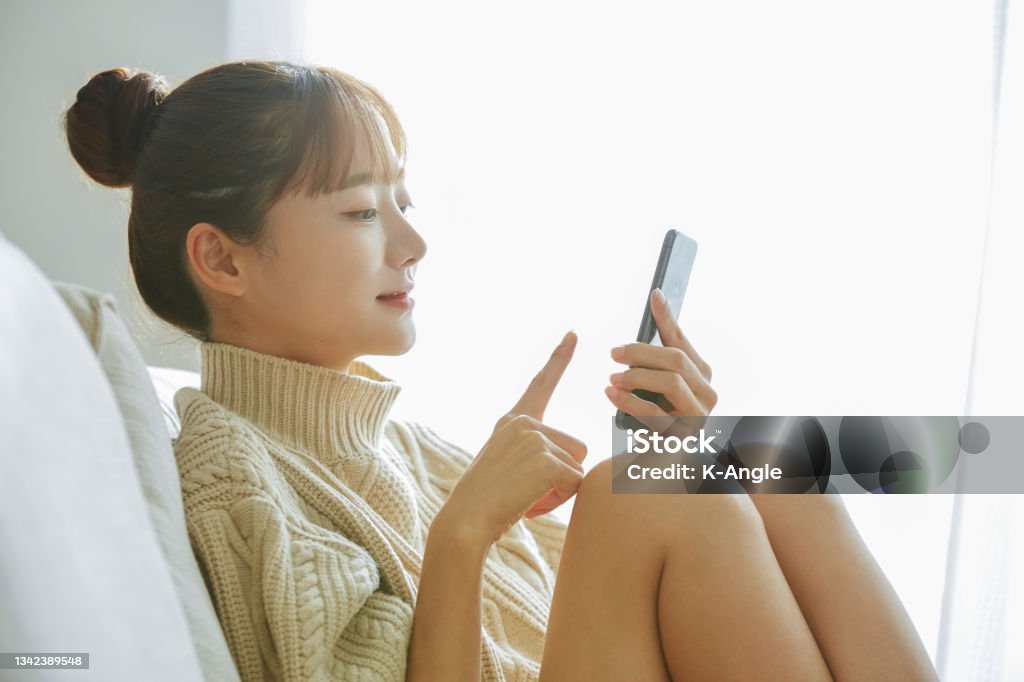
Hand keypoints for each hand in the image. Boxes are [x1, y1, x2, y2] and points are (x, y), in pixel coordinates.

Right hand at [441, 331, 587, 545]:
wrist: (465, 520)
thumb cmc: (487, 503)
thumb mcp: (508, 466)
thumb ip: (534, 454)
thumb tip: (571, 465)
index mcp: (512, 420)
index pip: (541, 383)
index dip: (560, 358)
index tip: (573, 334)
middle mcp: (523, 422)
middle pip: (577, 446)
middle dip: (563, 475)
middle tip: (529, 492)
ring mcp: (534, 437)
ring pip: (578, 465)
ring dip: (561, 489)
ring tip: (526, 497)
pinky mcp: (545, 458)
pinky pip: (575, 482)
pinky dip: (559, 499)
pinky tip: (530, 502)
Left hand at [605, 289, 717, 429]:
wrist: (653, 459)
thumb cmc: (652, 415)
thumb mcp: (652, 381)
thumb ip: (654, 350)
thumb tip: (657, 298)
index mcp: (701, 374)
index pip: (681, 341)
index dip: (667, 318)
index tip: (654, 295)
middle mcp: (707, 393)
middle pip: (677, 360)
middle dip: (642, 352)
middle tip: (613, 353)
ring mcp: (699, 416)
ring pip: (672, 382)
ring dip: (637, 376)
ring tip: (611, 378)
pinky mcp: (683, 437)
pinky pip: (658, 414)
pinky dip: (630, 401)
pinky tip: (610, 395)